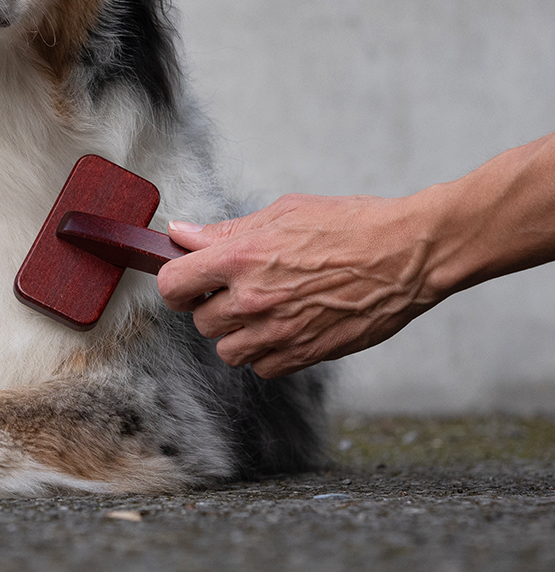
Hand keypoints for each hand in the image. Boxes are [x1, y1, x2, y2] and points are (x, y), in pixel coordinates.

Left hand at [157, 193, 439, 377]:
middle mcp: (254, 299)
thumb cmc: (350, 225)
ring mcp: (280, 332)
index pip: (173, 284)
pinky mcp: (306, 355)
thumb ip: (227, 230)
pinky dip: (266, 352)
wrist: (407, 255)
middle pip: (200, 321)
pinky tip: (285, 324)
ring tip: (262, 306)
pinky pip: (262, 368)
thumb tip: (182, 234)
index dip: (175, 282)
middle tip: (234, 286)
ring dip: (236, 332)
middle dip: (210, 305)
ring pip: (227, 350)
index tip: (186, 277)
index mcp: (242, 258)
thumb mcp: (282, 212)